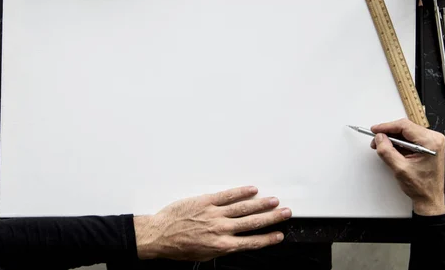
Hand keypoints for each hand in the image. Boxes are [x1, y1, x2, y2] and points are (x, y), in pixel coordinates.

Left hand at [133, 186, 290, 260]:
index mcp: (221, 245)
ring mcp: (214, 214)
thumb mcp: (204, 255)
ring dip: (261, 204)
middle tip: (285, 213)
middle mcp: (220, 229)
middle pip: (252, 223)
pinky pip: (227, 195)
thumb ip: (222, 247)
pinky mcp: (205, 201)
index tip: (279, 234)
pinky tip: (252, 190)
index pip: (251, 242)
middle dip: (271, 218)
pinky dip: (241, 192)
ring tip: (274, 201)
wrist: (160, 235)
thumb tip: (235, 243)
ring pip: (243, 208)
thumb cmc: (178, 247)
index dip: (268, 238)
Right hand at [371, 118, 444, 215]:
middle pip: (405, 128)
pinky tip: (392, 149)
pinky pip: (410, 138)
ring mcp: (432, 142)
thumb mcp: (400, 168)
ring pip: (406, 133)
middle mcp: (434, 139)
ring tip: (382, 146)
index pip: (404, 126)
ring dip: (393, 138)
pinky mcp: (428, 146)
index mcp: (430, 142)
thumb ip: (387, 151)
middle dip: (388, 133)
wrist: (430, 198)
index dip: (387, 127)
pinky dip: (399, 143)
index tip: (375, 130)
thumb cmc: (421, 187)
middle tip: (376, 140)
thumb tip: (379, 138)